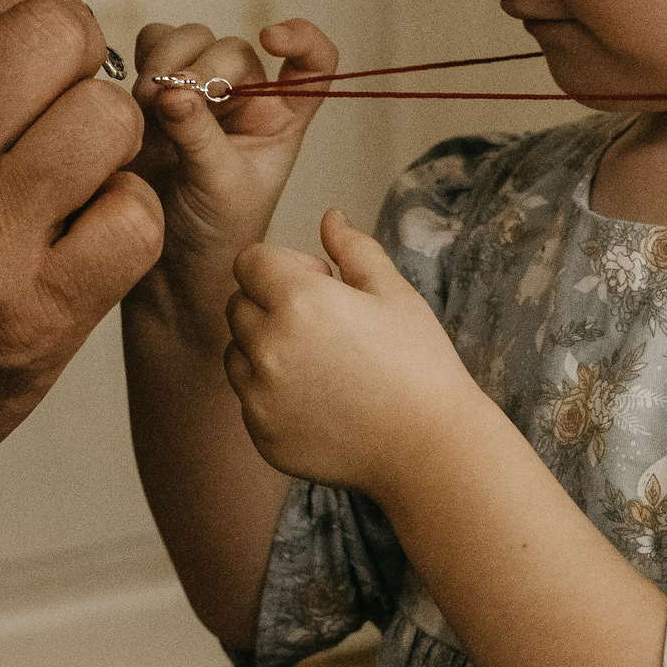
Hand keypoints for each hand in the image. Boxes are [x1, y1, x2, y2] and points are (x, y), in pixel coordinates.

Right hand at [0, 0, 160, 511]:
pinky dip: (124, 218)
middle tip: (67, 106)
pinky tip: (89, 233)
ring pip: (112, 124)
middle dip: (79, 63)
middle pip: (61, 43)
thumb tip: (8, 27)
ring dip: (108, 142)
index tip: (41, 49)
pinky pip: (135, 221)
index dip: (38, 10)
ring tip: (76, 175)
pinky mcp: (41, 320)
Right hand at [131, 18, 336, 316]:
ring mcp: (198, 93)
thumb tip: (174, 93)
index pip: (312, 62)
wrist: (168, 265)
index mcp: (281, 117)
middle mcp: (244, 98)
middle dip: (199, 67)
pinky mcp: (156, 96)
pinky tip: (135, 100)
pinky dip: (139, 64)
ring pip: (186, 41)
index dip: (301, 38)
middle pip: (229, 48)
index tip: (270, 38)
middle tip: (171, 99)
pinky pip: (149, 53)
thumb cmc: (215, 235)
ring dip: (165, 62)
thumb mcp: (220, 187)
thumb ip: (200, 136)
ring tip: (147, 103)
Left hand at [224, 209, 485, 499]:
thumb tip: (330, 217)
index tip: (320, 285)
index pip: (249, 261)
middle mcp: (268, 346)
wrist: (430, 450)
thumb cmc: (420, 366)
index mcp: (299, 300)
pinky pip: (246, 397)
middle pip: (237, 304)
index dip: (283, 266)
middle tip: (324, 325)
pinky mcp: (261, 433)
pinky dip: (270, 393)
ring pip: (236, 352)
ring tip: (320, 364)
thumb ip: (354, 249)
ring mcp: (259, 394)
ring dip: (264, 348)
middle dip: (270, 304)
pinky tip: (319, 400)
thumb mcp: (394, 294)